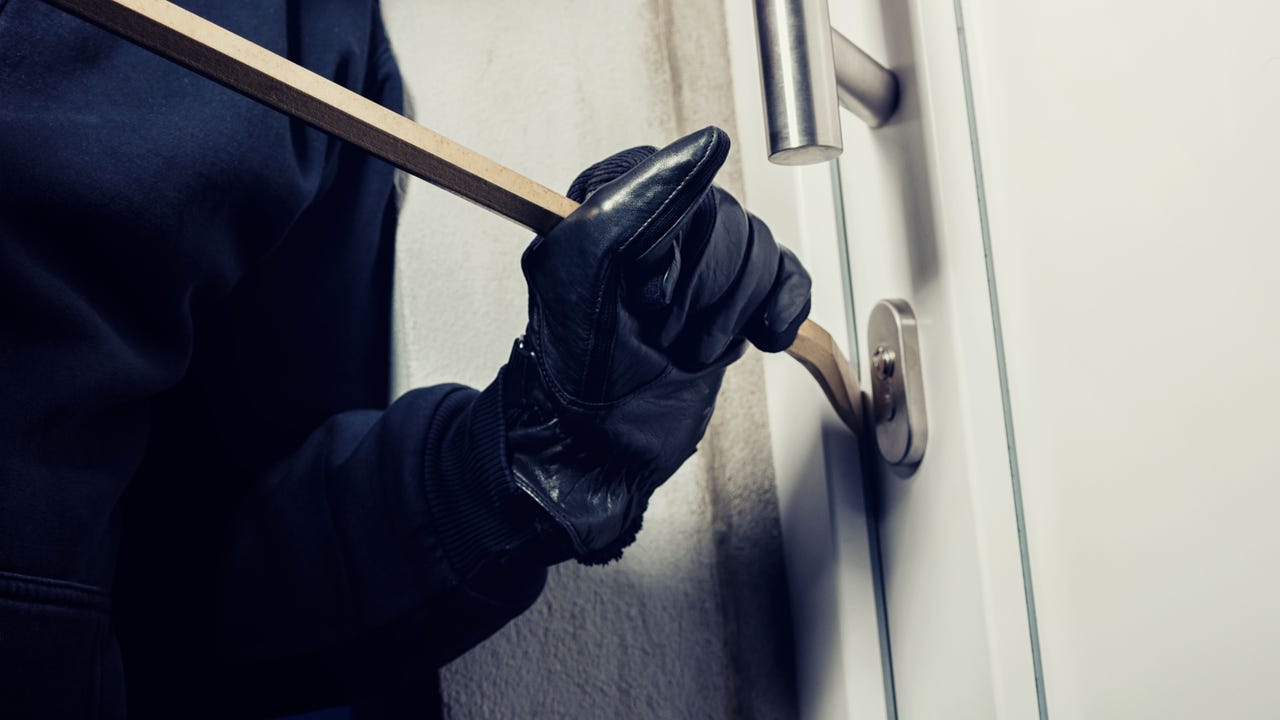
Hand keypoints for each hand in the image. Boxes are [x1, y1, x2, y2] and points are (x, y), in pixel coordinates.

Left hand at [502, 126, 810, 563]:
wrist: (599, 447)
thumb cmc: (576, 366)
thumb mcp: (588, 266)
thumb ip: (642, 195)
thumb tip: (708, 145)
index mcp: (610, 200)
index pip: (680, 179)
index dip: (673, 241)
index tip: (646, 286)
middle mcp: (658, 225)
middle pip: (730, 219)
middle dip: (702, 290)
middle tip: (661, 327)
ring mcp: (700, 265)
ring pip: (762, 249)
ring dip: (729, 313)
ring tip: (687, 346)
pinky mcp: (737, 301)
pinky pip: (789, 278)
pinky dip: (780, 310)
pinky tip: (760, 334)